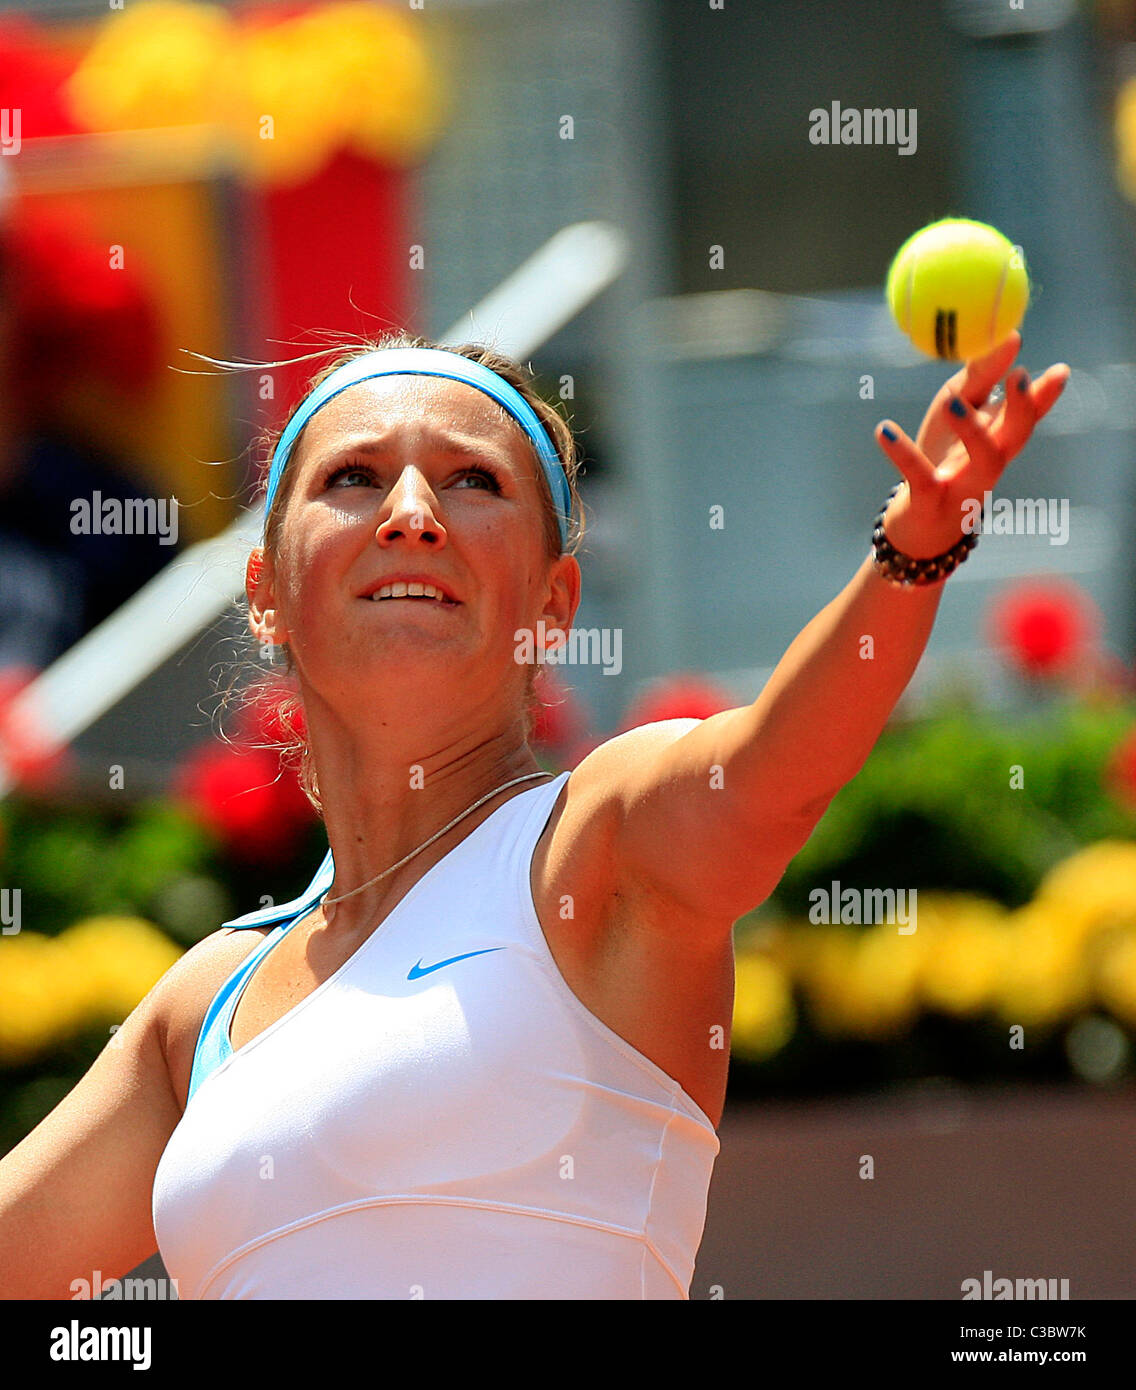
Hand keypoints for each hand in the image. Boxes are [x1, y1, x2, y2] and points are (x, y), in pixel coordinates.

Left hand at [872, 330, 1070, 558]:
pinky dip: (902, 454)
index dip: (1044, 396)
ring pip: (983, 463)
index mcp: (997, 442)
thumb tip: (1010, 336)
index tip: (1059, 370)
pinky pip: (920, 478)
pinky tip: (884, 430)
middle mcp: (988, 465)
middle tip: (1019, 376)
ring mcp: (962, 486)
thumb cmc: (938, 458)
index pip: (1027, 417)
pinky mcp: (929, 502)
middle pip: (1015, 439)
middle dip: (1022, 409)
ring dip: (972, 432)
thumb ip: (978, 377)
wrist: (915, 523)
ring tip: (952, 402)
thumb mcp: (952, 410)